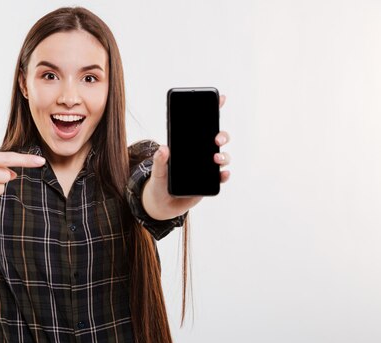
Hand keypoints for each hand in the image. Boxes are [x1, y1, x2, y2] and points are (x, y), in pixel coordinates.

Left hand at [142, 94, 230, 219]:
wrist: (162, 205)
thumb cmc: (159, 184)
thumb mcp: (157, 172)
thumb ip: (159, 160)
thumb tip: (164, 148)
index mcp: (187, 147)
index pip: (201, 126)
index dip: (212, 111)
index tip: (221, 98)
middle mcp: (199, 155)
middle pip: (217, 139)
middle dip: (221, 135)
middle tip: (216, 138)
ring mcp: (206, 168)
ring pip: (222, 157)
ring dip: (224, 155)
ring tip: (216, 158)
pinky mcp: (208, 183)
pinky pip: (220, 178)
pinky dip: (224, 175)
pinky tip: (224, 174)